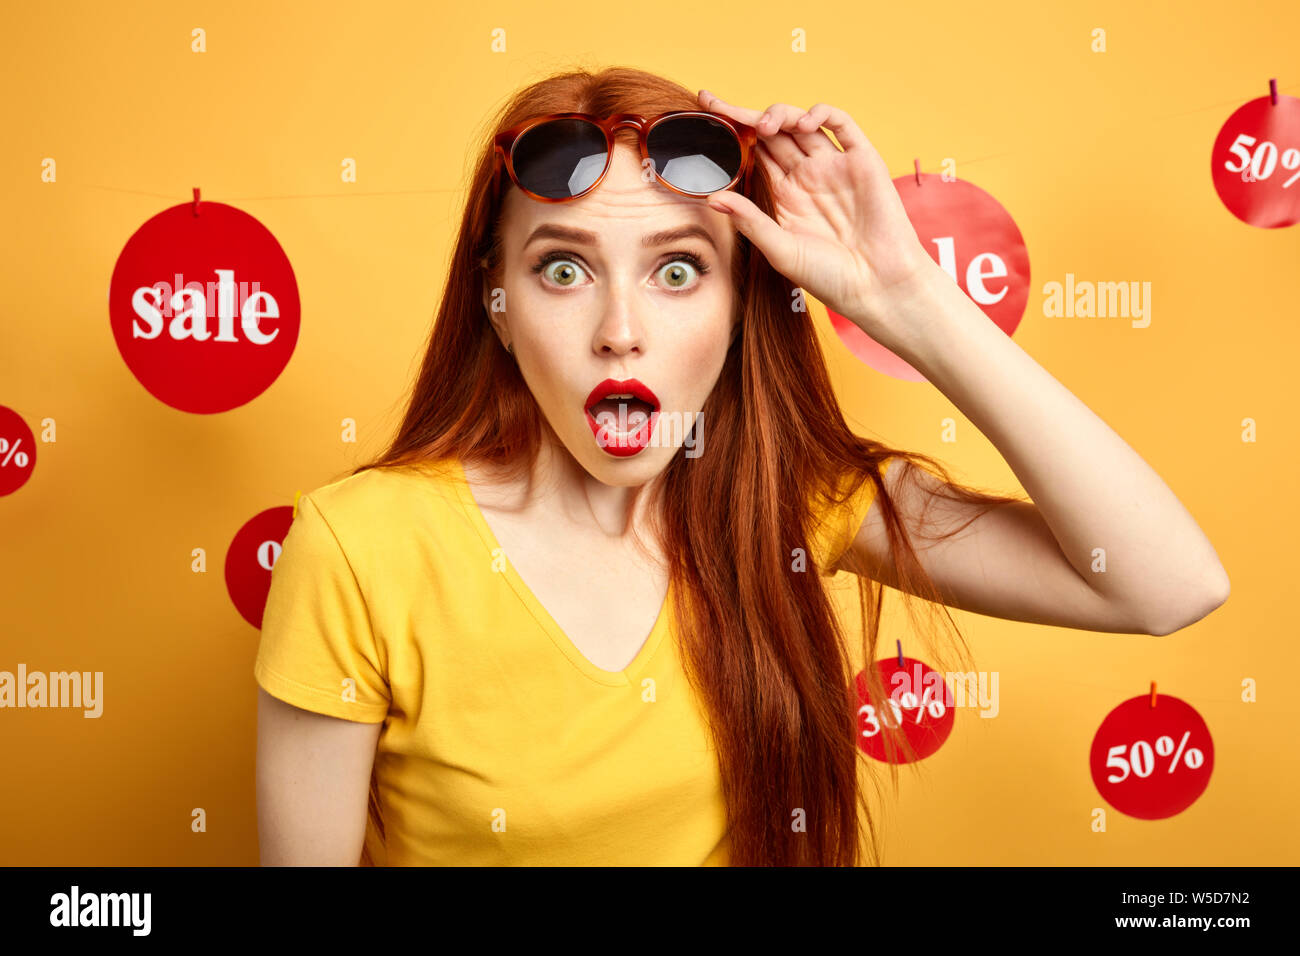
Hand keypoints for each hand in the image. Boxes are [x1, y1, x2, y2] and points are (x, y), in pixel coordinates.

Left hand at [698, 90, 938, 344]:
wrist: (878, 286)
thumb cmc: (830, 278)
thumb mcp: (780, 250)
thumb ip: (750, 221)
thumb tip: (712, 197)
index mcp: (784, 196)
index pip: (754, 154)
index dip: (732, 132)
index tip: (706, 109)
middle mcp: (807, 177)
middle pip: (774, 133)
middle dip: (749, 116)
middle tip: (725, 112)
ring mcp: (834, 166)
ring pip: (802, 124)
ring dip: (781, 114)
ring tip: (766, 125)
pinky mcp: (862, 160)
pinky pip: (841, 125)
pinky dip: (822, 113)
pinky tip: (805, 122)